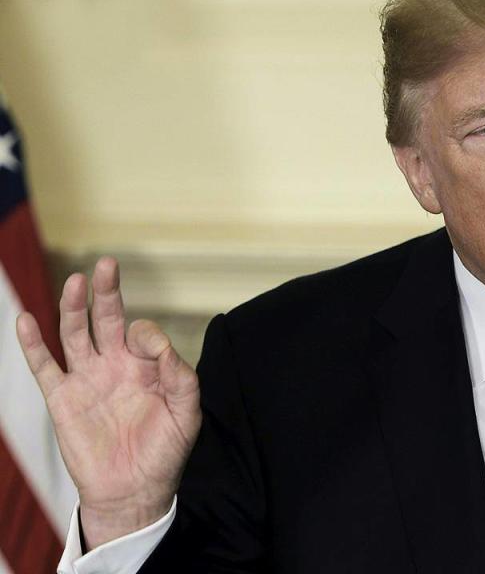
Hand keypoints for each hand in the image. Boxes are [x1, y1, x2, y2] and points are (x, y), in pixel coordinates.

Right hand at [16, 256, 200, 548]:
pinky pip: (44, 366)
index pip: (143, 333)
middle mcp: (115, 365)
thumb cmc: (165, 451)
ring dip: (74, 308)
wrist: (135, 490)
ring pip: (76, 334)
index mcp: (147, 365)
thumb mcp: (187, 413)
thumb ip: (182, 377)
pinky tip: (26, 319)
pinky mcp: (63, 399)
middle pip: (108, 318)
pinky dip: (33, 344)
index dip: (148, 335)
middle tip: (107, 264)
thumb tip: (163, 345)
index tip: (153, 351)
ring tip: (77, 283)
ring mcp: (87, 379)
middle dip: (108, 292)